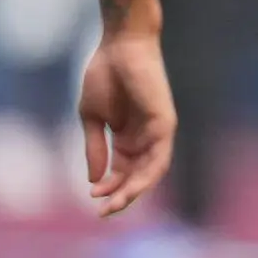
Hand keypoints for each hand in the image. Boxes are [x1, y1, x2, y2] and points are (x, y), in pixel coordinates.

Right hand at [77, 29, 174, 215]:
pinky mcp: (165, 124)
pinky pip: (159, 157)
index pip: (121, 171)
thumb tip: (93, 180)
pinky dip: (146, 175)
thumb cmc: (104, 76)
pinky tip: (130, 186)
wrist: (118, 46)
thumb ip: (95, 148)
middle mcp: (144, 138)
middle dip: (120, 195)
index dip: (108, 186)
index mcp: (126, 137)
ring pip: (149, 172)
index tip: (91, 197)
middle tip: (103, 211)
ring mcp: (156, 132)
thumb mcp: (92, 118)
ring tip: (115, 204)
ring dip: (133, 191)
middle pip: (136, 176)